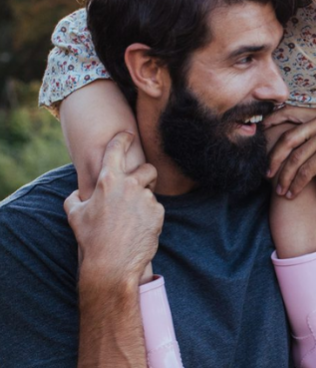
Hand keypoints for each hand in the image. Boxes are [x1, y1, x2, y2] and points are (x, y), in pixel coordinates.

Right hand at [64, 132, 162, 287]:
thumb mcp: (75, 216)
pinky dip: (149, 216)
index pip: (117, 150)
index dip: (123, 139)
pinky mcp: (158, 212)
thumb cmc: (91, 239)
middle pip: (147, 168)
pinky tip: (138, 229)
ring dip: (143, 201)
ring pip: (150, 192)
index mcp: (108, 181)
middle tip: (138, 187)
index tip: (128, 134)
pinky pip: (155, 209)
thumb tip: (76, 194)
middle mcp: (130, 185)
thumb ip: (74, 200)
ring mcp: (146, 198)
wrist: (112, 264)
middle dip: (145, 175)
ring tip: (130, 220)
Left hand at [266, 107, 315, 210]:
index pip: (288, 112)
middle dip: (274, 158)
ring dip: (284, 177)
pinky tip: (291, 194)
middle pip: (288, 138)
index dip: (270, 123)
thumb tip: (271, 131)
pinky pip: (304, 171)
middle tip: (266, 174)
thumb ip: (304, 134)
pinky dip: (295, 185)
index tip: (258, 137)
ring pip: (294, 158)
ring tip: (279, 190)